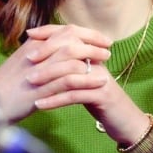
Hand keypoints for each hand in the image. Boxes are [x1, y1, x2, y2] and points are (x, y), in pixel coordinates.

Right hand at [0, 24, 111, 122]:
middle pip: (70, 38)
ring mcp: (39, 69)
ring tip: (106, 61)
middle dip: (92, 41)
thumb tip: (63, 47)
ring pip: (71, 56)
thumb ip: (41, 53)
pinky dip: (87, 79)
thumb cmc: (7, 86)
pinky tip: (99, 81)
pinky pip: (69, 80)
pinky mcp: (42, 88)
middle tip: (108, 48)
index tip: (101, 38)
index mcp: (33, 44)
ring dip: (92, 57)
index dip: (86, 33)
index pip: (64, 31)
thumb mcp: (23, 63)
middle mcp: (36, 52)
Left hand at [27, 25, 149, 145]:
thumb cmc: (98, 98)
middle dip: (46, 52)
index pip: (70, 34)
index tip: (29, 34)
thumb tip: (45, 52)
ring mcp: (100, 78)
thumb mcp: (83, 77)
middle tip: (27, 58)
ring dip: (48, 75)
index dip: (50, 32)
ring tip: (29, 81)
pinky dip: (55, 99)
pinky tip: (39, 104)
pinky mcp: (102, 96)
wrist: (125, 120)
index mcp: (92, 54)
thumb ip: (69, 64)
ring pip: (71, 72)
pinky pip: (74, 95)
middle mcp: (98, 62)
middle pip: (70, 49)